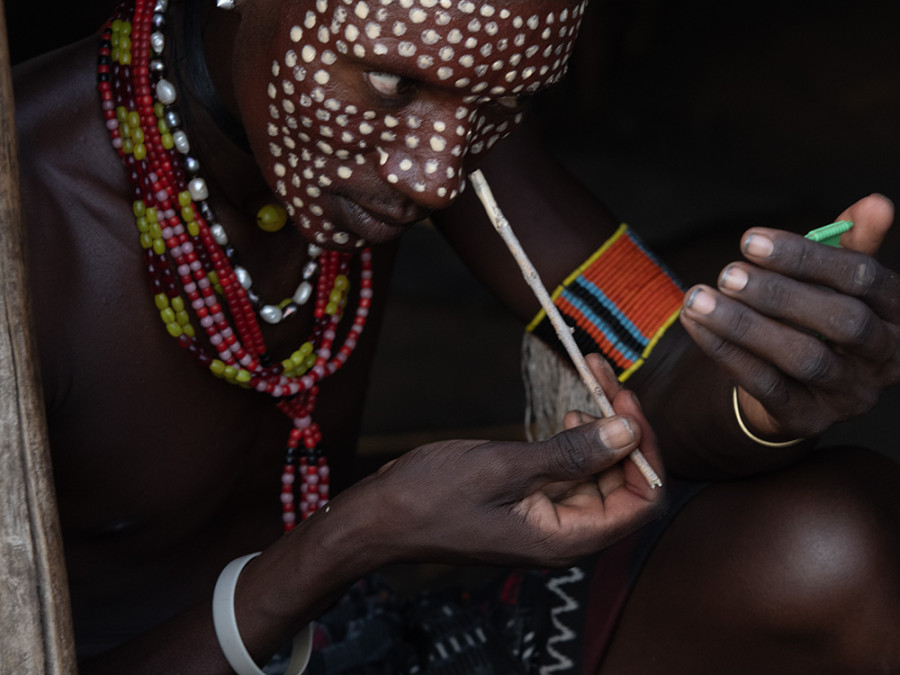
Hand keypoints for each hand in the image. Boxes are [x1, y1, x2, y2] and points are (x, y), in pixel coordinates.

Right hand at [355, 372, 663, 568]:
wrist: (382, 516)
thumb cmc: (433, 497)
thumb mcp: (506, 468)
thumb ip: (572, 454)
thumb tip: (629, 432)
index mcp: (566, 539)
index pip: (641, 500)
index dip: (644, 450)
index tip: (626, 401)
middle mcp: (566, 535)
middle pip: (623, 482)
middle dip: (623, 427)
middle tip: (605, 377)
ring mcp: (548, 519)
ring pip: (598, 472)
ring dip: (601, 427)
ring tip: (590, 382)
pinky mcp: (533, 503)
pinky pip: (571, 472)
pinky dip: (577, 440)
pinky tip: (570, 415)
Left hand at [680, 193, 898, 439]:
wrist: (795, 388)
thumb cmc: (815, 319)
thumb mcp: (833, 282)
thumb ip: (850, 243)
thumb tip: (877, 202)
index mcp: (898, 314)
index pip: (863, 279)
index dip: (806, 257)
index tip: (749, 239)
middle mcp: (884, 359)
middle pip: (842, 321)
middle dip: (780, 294)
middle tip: (727, 273)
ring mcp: (849, 395)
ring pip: (802, 358)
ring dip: (745, 325)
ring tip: (699, 298)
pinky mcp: (807, 420)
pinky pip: (765, 385)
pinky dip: (727, 352)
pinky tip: (696, 325)